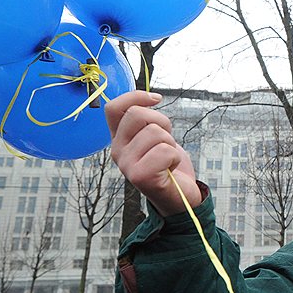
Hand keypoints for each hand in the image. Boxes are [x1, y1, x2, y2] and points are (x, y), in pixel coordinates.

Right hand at [105, 91, 201, 215]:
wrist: (179, 196)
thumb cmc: (168, 164)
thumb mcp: (156, 136)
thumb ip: (147, 120)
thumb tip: (152, 97)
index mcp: (119, 138)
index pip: (113, 108)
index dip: (135, 96)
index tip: (156, 99)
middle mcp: (117, 151)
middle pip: (137, 115)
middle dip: (161, 122)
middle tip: (166, 141)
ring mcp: (127, 165)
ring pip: (154, 132)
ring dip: (170, 143)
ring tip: (168, 158)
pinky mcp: (140, 177)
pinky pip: (165, 151)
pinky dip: (175, 157)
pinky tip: (170, 168)